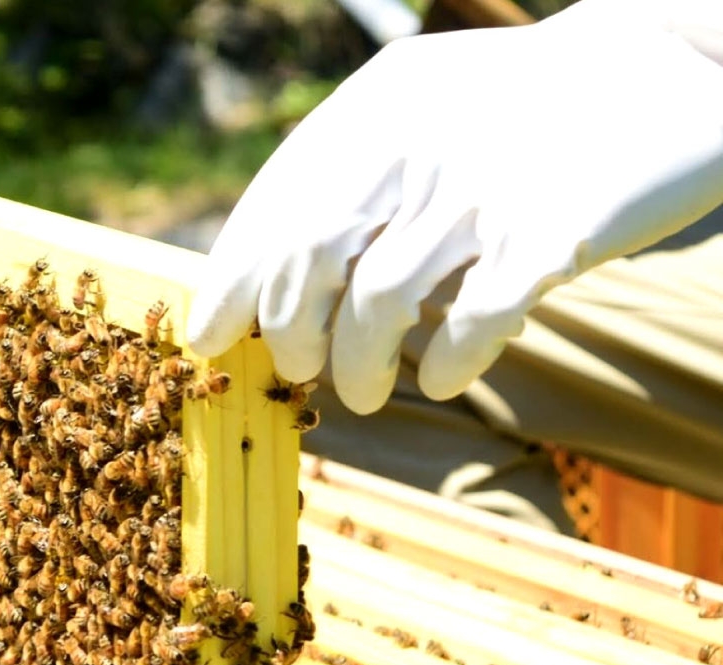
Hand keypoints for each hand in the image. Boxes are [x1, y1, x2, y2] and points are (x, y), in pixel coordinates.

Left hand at [188, 0, 722, 413]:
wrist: (664, 64)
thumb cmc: (521, 109)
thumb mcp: (419, 106)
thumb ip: (351, 171)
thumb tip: (271, 271)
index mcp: (372, 110)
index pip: (274, 210)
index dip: (231, 283)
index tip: (209, 337)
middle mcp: (415, 142)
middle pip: (309, 260)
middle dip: (289, 333)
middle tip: (298, 370)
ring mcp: (482, 186)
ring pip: (379, 301)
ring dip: (356, 364)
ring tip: (361, 392)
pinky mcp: (552, 230)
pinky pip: (476, 317)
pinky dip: (447, 361)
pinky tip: (442, 377)